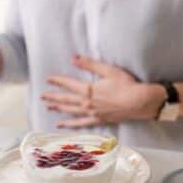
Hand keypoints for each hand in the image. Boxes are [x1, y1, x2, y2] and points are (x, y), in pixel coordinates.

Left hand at [42, 54, 165, 127]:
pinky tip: (61, 125)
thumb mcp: (108, 70)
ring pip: (71, 111)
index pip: (68, 84)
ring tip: (48, 107)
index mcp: (89, 89)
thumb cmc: (127, 85)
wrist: (141, 102)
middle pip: (66, 99)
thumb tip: (73, 58)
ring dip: (58, 108)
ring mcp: (92, 113)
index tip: (48, 79)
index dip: (57, 81)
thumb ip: (90, 65)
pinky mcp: (98, 120)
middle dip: (53, 96)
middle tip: (41, 96)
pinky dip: (69, 124)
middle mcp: (87, 103)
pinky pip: (80, 123)